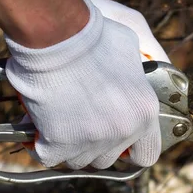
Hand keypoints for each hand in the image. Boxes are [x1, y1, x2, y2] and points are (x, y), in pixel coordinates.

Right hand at [5, 0, 168, 168]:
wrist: (57, 34)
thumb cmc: (93, 33)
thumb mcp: (134, 39)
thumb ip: (147, 58)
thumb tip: (155, 67)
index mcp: (144, 111)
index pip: (147, 154)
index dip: (131, 149)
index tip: (118, 141)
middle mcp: (122, 131)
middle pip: (107, 158)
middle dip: (94, 143)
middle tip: (80, 120)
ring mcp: (91, 141)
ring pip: (78, 160)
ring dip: (68, 145)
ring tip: (59, 120)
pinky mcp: (59, 144)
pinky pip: (49, 157)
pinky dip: (41, 145)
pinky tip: (37, 128)